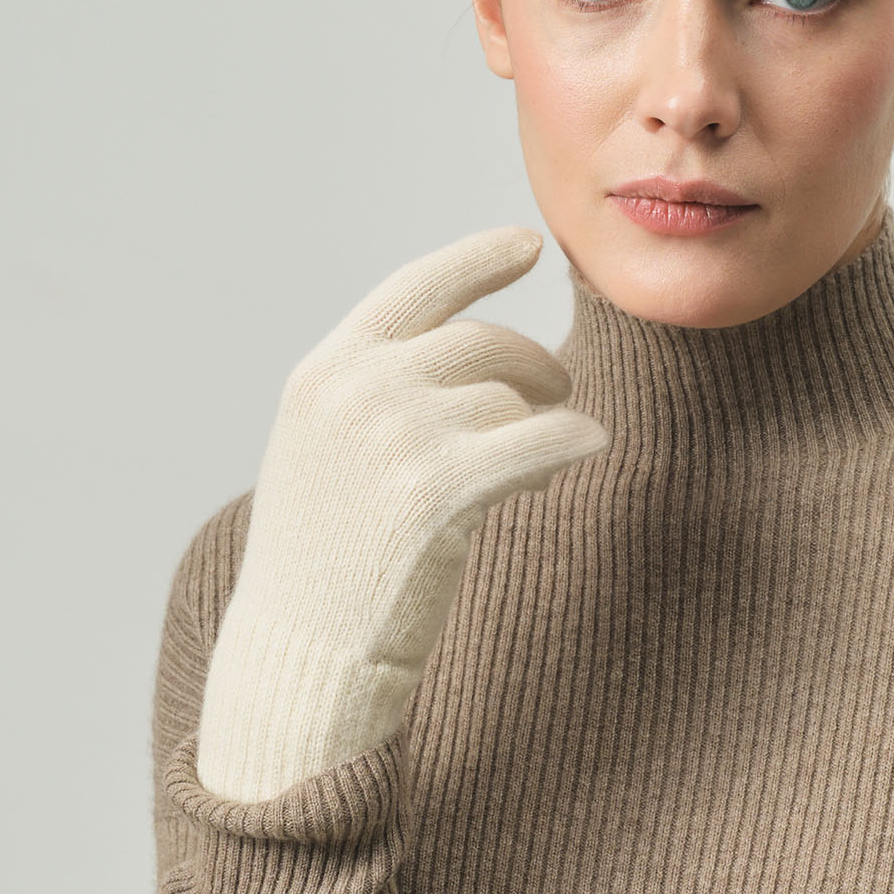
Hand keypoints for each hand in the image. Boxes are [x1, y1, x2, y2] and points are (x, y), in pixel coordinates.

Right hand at [196, 225, 611, 795]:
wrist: (302, 648)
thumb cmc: (325, 563)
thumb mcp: (325, 453)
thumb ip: (378, 394)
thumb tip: (476, 354)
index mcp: (325, 374)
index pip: (415, 289)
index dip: (477, 261)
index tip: (529, 246)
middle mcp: (357, 392)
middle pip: (482, 343)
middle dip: (532, 364)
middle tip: (555, 394)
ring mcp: (396, 437)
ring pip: (512, 397)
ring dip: (545, 418)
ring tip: (542, 453)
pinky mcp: (438, 489)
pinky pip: (540, 439)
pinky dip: (576, 439)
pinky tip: (590, 445)